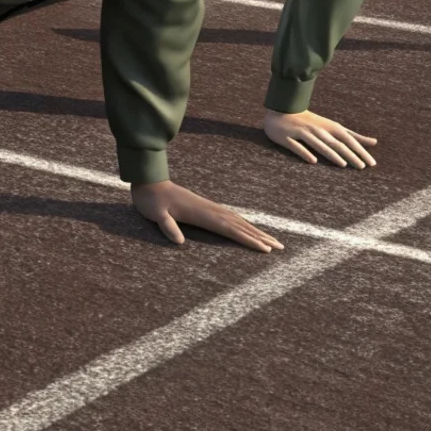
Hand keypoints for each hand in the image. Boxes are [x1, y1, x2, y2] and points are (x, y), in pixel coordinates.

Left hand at [131, 180, 281, 251]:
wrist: (149, 180)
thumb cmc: (152, 200)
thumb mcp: (155, 214)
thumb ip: (167, 226)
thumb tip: (179, 242)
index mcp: (202, 214)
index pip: (230, 229)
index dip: (248, 240)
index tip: (265, 249)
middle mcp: (211, 210)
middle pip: (241, 225)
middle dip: (261, 237)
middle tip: (281, 248)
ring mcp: (210, 208)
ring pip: (239, 221)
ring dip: (256, 231)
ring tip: (272, 241)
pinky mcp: (206, 208)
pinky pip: (231, 218)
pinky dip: (244, 225)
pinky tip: (249, 229)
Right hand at [262, 109, 376, 168]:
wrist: (280, 111)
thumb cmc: (311, 122)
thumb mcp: (334, 127)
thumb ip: (353, 136)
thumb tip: (374, 142)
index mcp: (329, 127)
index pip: (349, 140)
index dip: (360, 151)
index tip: (372, 163)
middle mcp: (318, 129)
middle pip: (336, 143)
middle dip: (350, 155)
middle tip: (362, 167)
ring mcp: (302, 133)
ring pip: (319, 144)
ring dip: (331, 154)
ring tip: (343, 164)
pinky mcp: (288, 138)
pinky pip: (297, 147)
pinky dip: (306, 153)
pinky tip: (313, 161)